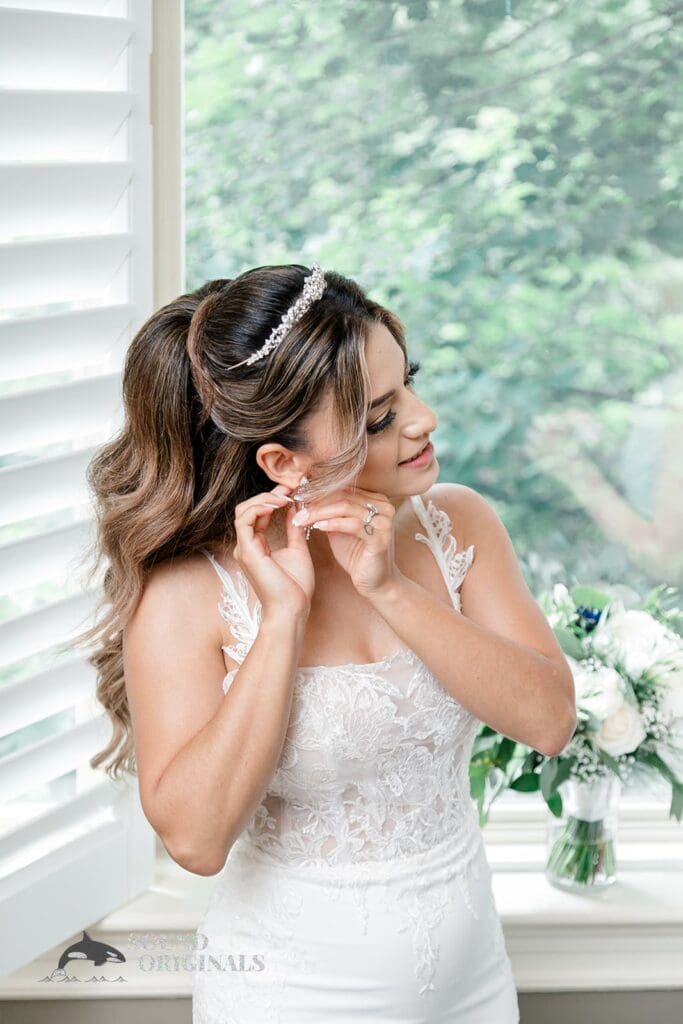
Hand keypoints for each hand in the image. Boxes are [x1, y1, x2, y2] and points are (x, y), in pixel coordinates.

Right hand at [232, 484, 314, 618]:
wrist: (292, 609)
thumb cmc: (295, 587)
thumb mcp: (298, 550)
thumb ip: (294, 528)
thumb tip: (296, 508)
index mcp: (257, 546)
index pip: (259, 513)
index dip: (274, 497)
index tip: (293, 488)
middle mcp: (247, 546)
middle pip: (249, 508)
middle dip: (269, 493)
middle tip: (290, 486)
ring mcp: (244, 548)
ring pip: (244, 510)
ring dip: (265, 498)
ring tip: (285, 495)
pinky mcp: (247, 551)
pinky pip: (245, 520)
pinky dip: (259, 507)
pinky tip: (278, 504)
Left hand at [295, 485, 402, 597]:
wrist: (375, 582)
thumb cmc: (357, 554)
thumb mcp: (340, 529)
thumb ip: (330, 512)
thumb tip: (306, 497)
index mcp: (376, 500)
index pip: (343, 489)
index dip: (319, 492)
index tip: (299, 498)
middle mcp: (384, 507)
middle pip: (343, 496)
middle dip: (316, 502)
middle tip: (297, 509)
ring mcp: (384, 521)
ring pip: (346, 508)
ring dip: (320, 513)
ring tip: (302, 519)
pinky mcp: (381, 538)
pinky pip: (352, 525)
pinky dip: (333, 524)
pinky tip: (318, 527)